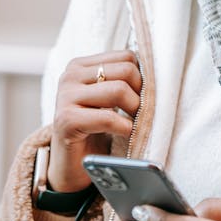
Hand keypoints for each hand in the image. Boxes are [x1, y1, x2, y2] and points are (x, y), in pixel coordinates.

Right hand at [48, 50, 141, 191]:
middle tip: (138, 113)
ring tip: (132, 123)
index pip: (126, 56)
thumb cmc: (94, 129)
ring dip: (134, 110)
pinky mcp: (65, 121)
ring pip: (119, 90)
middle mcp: (70, 76)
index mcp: (80, 65)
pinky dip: (124, 127)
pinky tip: (124, 134)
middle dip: (140, 94)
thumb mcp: (107, 98)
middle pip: (126, 70)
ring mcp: (65, 97)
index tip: (140, 96)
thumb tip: (155, 73)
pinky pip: (108, 118)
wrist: (71, 164)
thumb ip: (121, 80)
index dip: (141, 77)